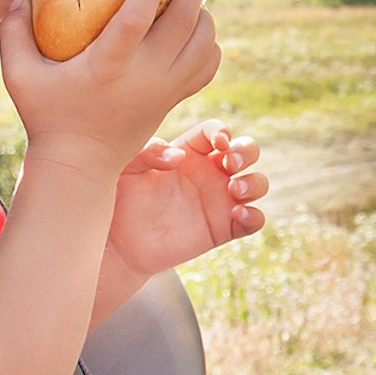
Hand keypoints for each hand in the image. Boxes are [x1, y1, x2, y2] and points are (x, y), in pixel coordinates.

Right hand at [0, 0, 221, 180]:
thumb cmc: (46, 116)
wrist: (79, 164)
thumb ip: (12, 32)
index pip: (138, 17)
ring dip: (203, 15)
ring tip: (188, 1)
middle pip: (184, 23)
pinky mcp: (174, 100)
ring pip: (204, 43)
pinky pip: (208, 67)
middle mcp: (143, 75)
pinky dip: (209, 45)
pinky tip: (194, 33)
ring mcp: (164, 90)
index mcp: (107, 64)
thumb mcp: (18, 75)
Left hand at [107, 119, 267, 277]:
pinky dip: (255, 216)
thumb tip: (178, 157)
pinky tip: (238, 214)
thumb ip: (148, 153)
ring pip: (257, 183)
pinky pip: (253, 220)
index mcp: (189, 151)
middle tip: (230, 163)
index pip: (216, 131)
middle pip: (247, 150)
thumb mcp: (126, 168)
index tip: (218, 142)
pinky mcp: (223, 228)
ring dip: (255, 182)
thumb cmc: (119, 199)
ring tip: (235, 190)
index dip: (222, 131)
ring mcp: (219, 201)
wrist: (118, 244)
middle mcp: (210, 172)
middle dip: (247, 151)